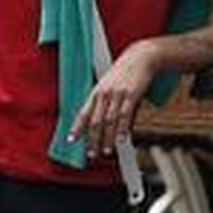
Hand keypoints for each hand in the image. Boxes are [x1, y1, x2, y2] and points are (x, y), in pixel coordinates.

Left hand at [70, 41, 158, 157]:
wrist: (141, 57)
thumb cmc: (127, 73)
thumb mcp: (113, 87)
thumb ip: (111, 106)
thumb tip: (115, 128)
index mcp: (97, 92)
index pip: (83, 113)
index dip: (76, 128)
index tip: (71, 140)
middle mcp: (104, 94)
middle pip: (95, 121)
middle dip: (92, 140)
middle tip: (92, 154)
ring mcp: (117, 94)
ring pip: (109, 121)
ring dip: (107, 138)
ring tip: (107, 151)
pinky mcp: (131, 94)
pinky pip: (125, 114)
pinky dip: (122, 128)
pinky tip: (122, 138)